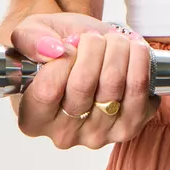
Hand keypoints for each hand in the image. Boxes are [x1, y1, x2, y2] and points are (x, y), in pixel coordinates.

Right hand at [7, 12, 159, 149]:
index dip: (62, 58)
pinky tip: (133, 52)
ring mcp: (98, 134)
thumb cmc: (55, 48)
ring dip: (118, 50)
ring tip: (113, 40)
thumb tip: (51, 50)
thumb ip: (30, 39)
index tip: (68, 44)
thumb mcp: (31, 34)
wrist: (84, 54)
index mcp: (32, 119)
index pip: (48, 91)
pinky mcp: (129, 127)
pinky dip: (139, 61)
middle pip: (83, 84)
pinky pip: (139, 90)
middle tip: (92, 37)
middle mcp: (63, 134)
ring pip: (113, 84)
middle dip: (92, 47)